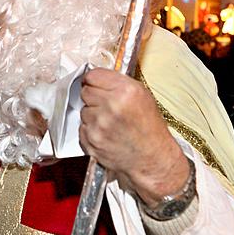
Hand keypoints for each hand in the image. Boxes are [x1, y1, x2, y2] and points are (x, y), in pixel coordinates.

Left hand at [78, 68, 189, 204]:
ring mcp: (98, 124)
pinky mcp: (90, 140)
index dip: (94, 80)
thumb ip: (118, 83)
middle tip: (107, 105)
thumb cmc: (150, 129)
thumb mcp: (143, 97)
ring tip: (110, 122)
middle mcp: (111, 106)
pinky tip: (106, 133)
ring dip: (92, 114)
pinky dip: (90, 130)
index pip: (93, 75)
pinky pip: (82, 127)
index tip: (95, 83)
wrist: (151, 159)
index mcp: (125, 91)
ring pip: (83, 110)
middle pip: (85, 91)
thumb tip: (97, 77)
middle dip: (93, 96)